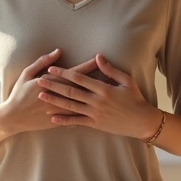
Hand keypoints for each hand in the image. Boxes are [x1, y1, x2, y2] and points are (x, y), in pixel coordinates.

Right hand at [0, 50, 101, 134]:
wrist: (13, 118)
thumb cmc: (19, 94)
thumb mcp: (27, 74)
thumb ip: (42, 62)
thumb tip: (58, 52)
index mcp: (52, 84)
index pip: (75, 73)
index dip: (88, 66)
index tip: (99, 59)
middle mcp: (59, 97)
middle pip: (82, 87)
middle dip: (97, 80)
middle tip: (110, 74)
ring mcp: (60, 110)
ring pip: (82, 103)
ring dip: (95, 98)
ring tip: (109, 93)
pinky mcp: (59, 121)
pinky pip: (76, 118)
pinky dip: (87, 113)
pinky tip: (97, 111)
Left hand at [37, 54, 161, 139]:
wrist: (141, 121)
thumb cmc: (135, 99)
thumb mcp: (126, 81)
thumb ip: (110, 69)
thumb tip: (97, 57)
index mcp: (103, 88)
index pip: (80, 78)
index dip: (65, 73)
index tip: (52, 68)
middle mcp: (97, 101)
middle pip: (71, 91)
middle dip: (54, 85)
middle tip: (40, 80)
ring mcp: (95, 113)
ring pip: (71, 106)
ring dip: (55, 101)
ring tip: (41, 96)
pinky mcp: (95, 124)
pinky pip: (77, 122)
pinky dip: (64, 120)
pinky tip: (52, 118)